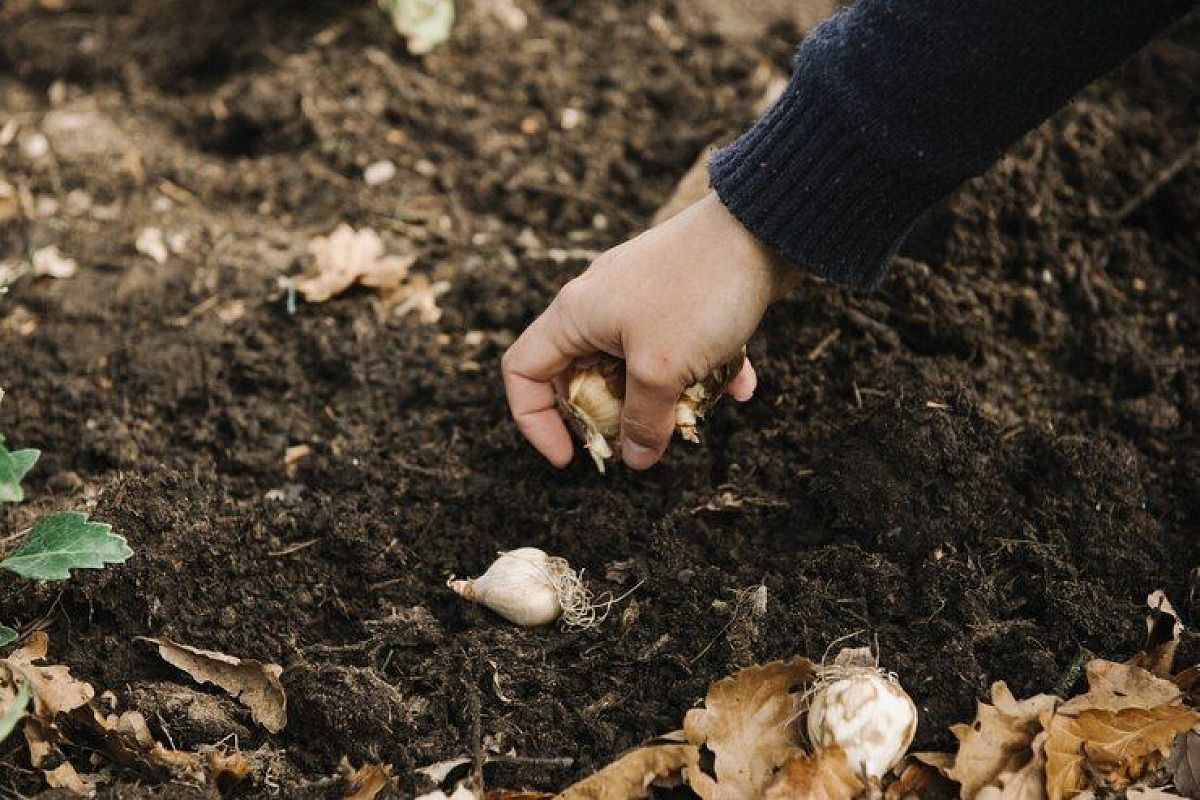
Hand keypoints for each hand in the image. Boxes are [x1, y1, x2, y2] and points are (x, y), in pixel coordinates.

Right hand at [502, 192, 795, 469]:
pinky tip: (739, 386)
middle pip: (581, 376)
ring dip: (664, 399)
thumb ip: (642, 421)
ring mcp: (641, 299)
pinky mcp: (680, 298)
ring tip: (695, 413)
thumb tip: (636, 458)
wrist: (761, 228)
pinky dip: (703, 373)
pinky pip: (679, 349)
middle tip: (639, 443)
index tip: (572, 456)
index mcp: (575, 315)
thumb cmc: (698, 291)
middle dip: (610, 417)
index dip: (535, 422)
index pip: (523, 372)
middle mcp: (599, 305)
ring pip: (635, 367)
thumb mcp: (662, 370)